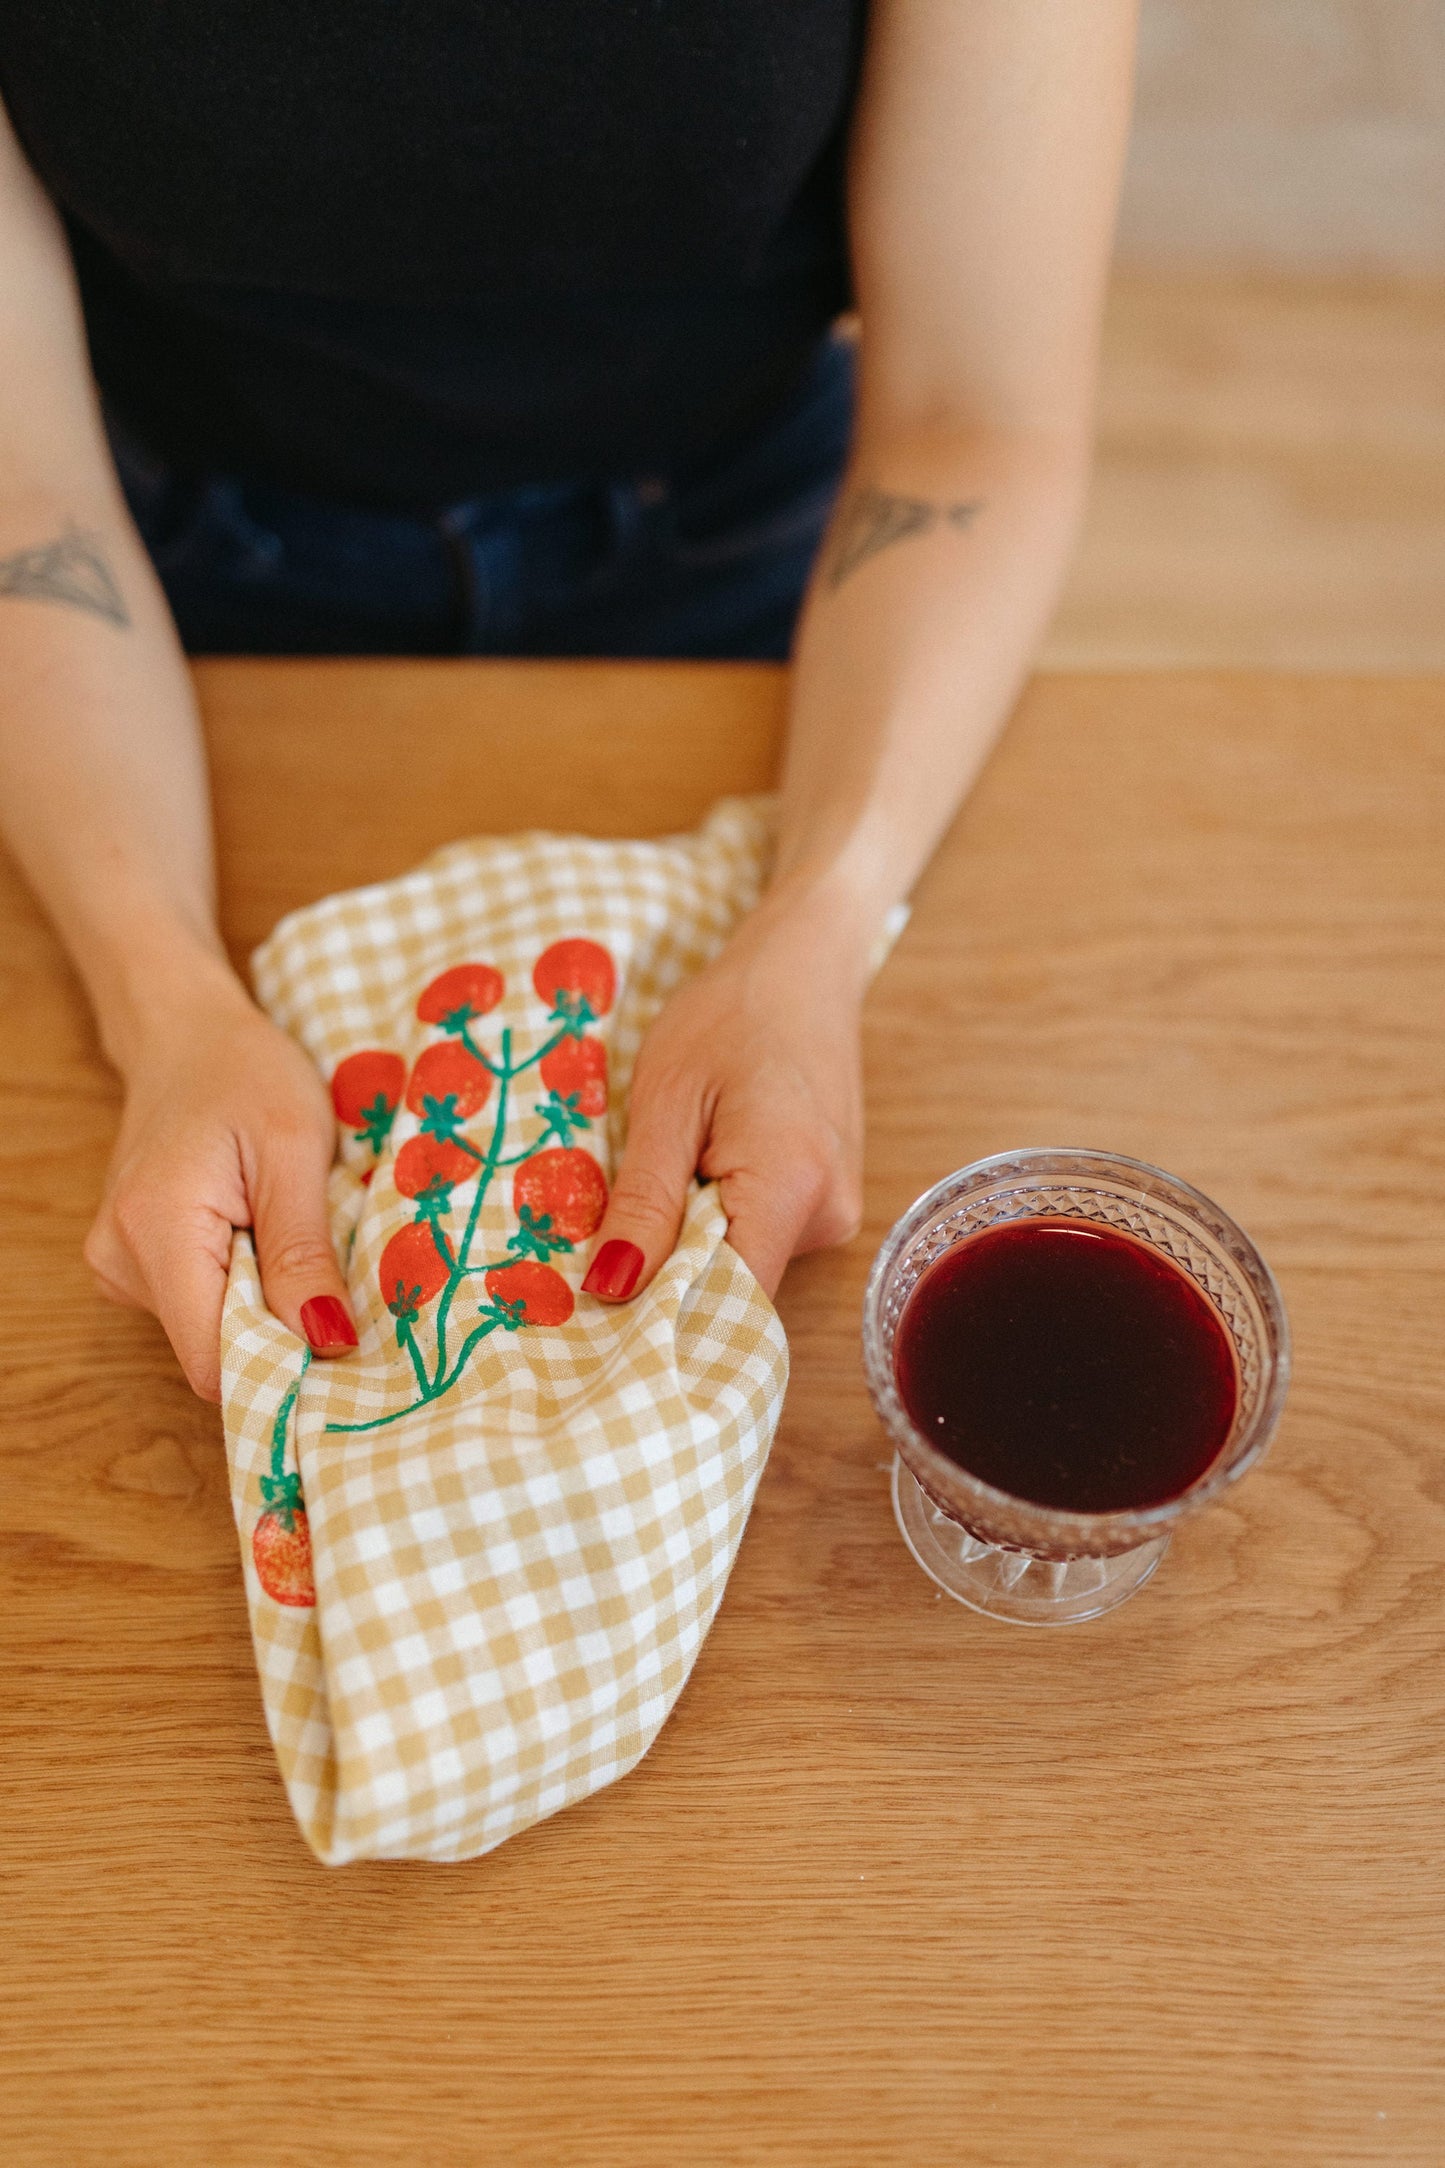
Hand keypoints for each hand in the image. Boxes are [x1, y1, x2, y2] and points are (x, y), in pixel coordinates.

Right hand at [84, 966, 356, 1400]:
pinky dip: (245, 1284)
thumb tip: (328, 1342)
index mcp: (155, 1232)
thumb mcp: (296, 1151)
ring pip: (210, 1330)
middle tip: (333, 1271)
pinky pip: (200, 1304)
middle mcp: (119, 1260)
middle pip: (214, 1348)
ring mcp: (118, 1264)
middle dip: (283, 1327)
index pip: (213, 1360)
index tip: (346, 1345)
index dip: (283, 1366)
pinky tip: (262, 1232)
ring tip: (291, 1231)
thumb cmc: (247, 1074)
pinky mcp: (132, 1262)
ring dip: (266, 1300)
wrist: (187, 1034)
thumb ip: (304, 1253)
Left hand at [581, 881, 869, 1303]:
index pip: (729, 1304)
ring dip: (689, 1240)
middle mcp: (828, 1215)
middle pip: (733, 1287)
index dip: (661, 1318)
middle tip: (605, 1234)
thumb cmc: (727, 1016)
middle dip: (667, 1273)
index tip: (597, 1317)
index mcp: (790, 1188)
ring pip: (743, 1262)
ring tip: (662, 1176)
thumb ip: (644, 1201)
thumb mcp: (665, 1101)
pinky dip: (716, 1220)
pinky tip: (695, 1171)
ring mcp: (835, 1210)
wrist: (801, 965)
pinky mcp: (827, 1200)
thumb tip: (611, 1288)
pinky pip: (759, 1236)